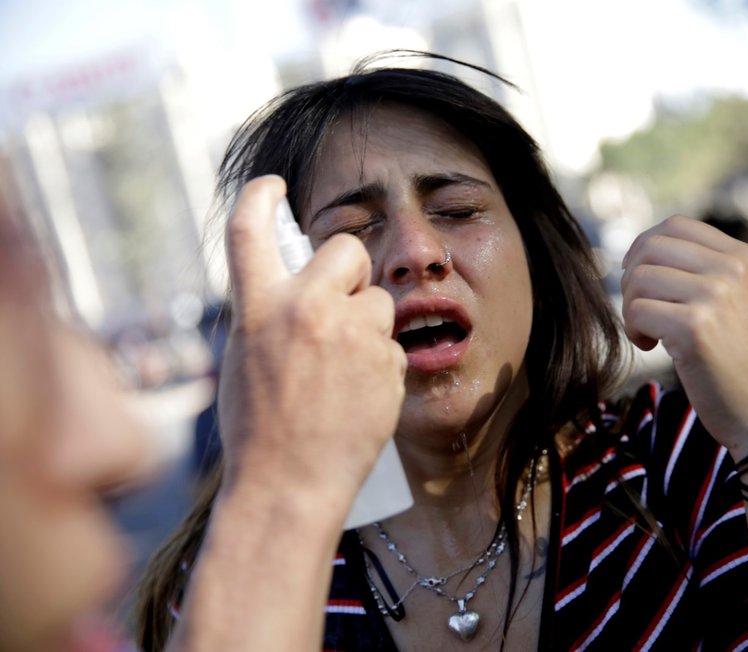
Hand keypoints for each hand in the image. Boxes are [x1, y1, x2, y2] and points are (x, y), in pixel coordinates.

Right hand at [217, 175, 406, 505]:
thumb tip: (291, 287)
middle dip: (349, 268)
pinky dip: (379, 362)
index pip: (250, 228)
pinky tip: (357, 395)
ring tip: (343, 370)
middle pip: (346, 249)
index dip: (261, 196)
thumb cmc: (258, 430)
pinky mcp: (386, 361)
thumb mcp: (244, 359)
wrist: (288, 487)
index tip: (274, 186)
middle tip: (340, 300)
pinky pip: (390, 344)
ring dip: (366, 324)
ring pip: (377, 301)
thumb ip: (268, 314)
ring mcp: (351, 334)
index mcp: (259, 307)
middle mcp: (306, 308)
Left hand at [620, 215, 747, 456]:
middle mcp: (732, 269)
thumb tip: (641, 253)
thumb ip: (705, 273)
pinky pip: (636, 311)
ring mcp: (715, 296)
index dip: (646, 248)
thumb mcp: (739, 302)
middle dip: (632, 279)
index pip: (676, 225)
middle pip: (650, 248)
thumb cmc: (747, 365)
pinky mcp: (695, 328)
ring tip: (649, 334)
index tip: (643, 280)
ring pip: (638, 279)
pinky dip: (633, 330)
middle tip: (642, 312)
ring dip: (631, 308)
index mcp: (744, 257)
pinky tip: (650, 347)